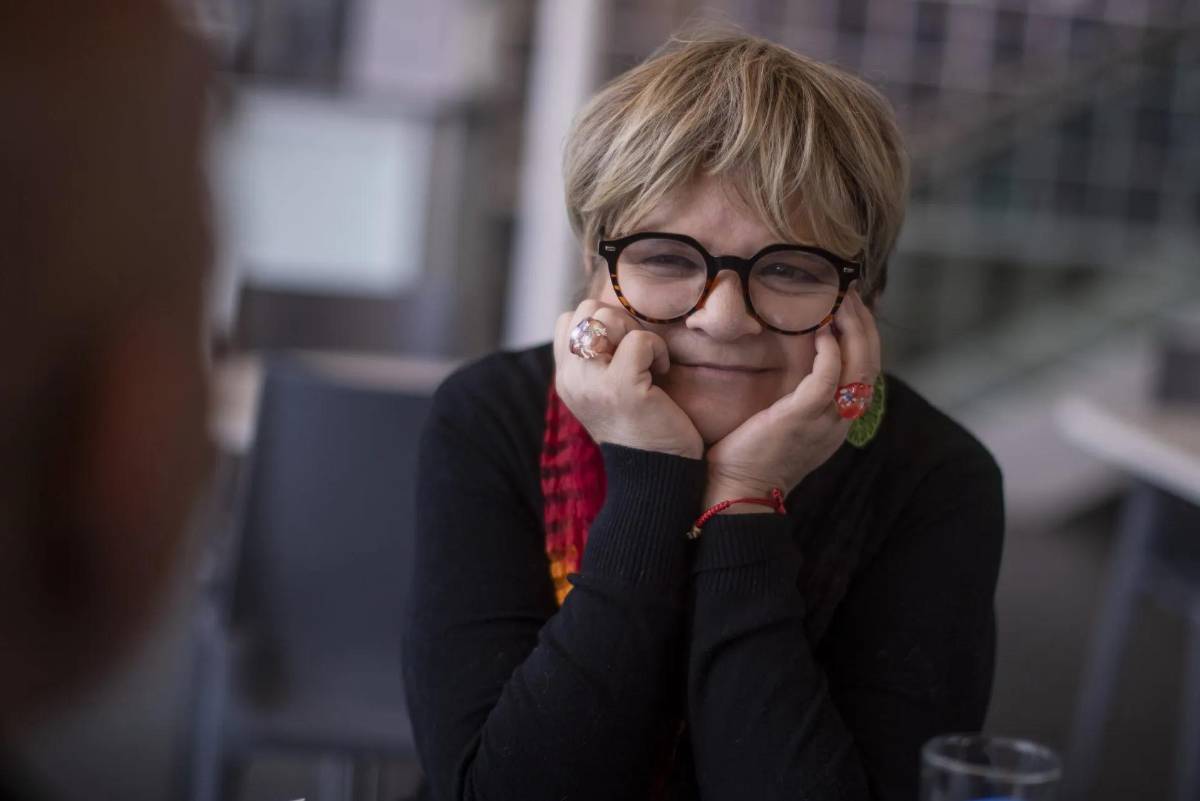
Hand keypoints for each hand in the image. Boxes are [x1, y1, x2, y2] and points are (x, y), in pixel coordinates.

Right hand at [554, 300, 703, 458]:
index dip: (602, 325)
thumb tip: (610, 321)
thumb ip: (598, 360)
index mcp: (566, 379)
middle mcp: (571, 379)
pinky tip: (662, 372)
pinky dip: (658, 350)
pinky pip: (639, 340)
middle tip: (639, 354)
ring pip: (606, 317)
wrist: (656, 474)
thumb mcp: (607, 392)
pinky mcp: (620, 387)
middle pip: (587, 310)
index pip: (569, 321)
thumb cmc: (643, 428)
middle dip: (619, 322)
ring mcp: (592, 382)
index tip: (623, 353)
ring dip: (637, 332)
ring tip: (649, 363)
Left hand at [702, 290, 880, 510]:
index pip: (866, 372)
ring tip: (841, 301)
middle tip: (850, 292)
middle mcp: (840, 421)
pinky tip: (822, 332)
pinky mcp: (802, 418)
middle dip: (864, 325)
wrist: (736, 493)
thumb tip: (793, 366)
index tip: (852, 307)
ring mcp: (825, 421)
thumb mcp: (786, 425)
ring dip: (853, 329)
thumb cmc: (750, 457)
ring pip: (859, 368)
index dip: (864, 337)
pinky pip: (828, 379)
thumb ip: (799, 400)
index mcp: (838, 422)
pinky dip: (831, 352)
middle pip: (870, 365)